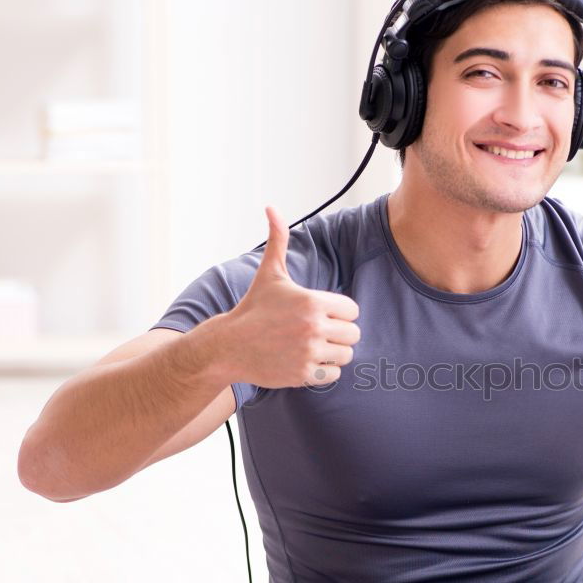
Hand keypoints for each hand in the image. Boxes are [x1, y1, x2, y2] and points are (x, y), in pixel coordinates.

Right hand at [221, 206, 360, 388]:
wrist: (229, 346)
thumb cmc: (253, 308)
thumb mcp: (269, 273)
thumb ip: (278, 240)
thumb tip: (271, 208)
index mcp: (312, 302)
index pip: (353, 310)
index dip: (341, 312)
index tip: (323, 314)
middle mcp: (313, 328)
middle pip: (353, 334)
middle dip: (340, 334)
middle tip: (320, 332)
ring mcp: (309, 352)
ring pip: (346, 355)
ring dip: (334, 353)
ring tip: (314, 346)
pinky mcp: (303, 375)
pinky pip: (334, 374)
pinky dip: (324, 370)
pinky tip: (306, 360)